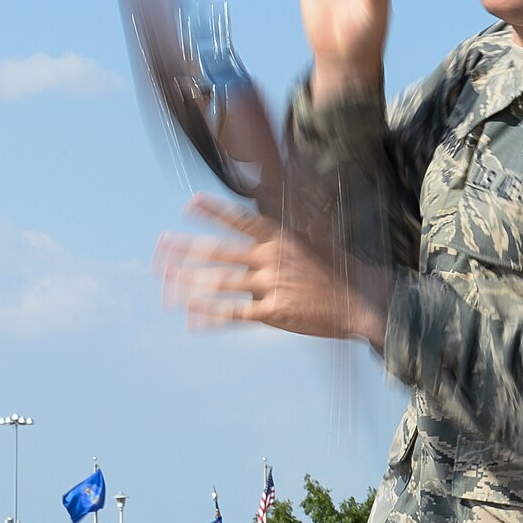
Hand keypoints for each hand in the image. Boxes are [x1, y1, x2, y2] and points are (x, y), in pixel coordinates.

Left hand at [158, 195, 390, 346]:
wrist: (362, 303)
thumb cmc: (340, 271)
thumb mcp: (318, 240)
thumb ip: (296, 227)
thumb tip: (288, 206)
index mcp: (280, 237)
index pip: (240, 220)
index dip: (213, 211)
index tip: (189, 204)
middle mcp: (270, 258)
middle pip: (218, 250)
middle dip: (185, 248)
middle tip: (160, 246)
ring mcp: (270, 285)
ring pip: (220, 282)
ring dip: (189, 283)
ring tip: (166, 283)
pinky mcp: (273, 312)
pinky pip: (234, 314)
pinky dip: (211, 316)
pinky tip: (191, 317)